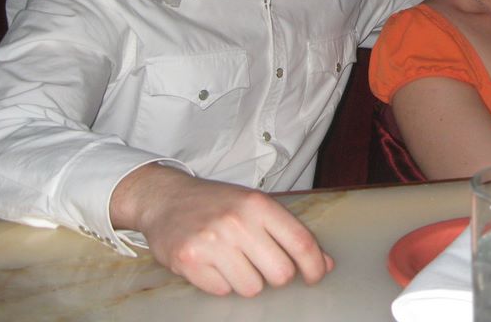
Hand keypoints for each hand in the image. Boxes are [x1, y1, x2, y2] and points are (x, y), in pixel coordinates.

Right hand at [110, 165, 332, 295]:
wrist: (165, 199)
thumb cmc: (216, 204)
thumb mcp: (255, 206)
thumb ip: (288, 232)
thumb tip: (324, 263)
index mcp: (258, 205)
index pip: (300, 241)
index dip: (314, 265)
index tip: (316, 276)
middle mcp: (236, 222)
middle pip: (280, 273)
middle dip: (276, 276)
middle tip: (263, 265)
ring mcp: (212, 242)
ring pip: (252, 288)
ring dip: (247, 281)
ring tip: (233, 261)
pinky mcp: (189, 261)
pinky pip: (223, 292)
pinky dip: (221, 283)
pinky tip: (213, 264)